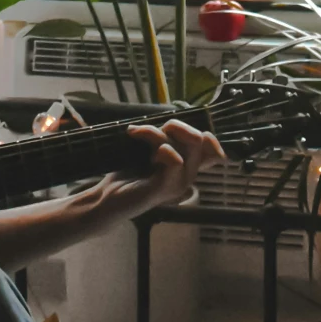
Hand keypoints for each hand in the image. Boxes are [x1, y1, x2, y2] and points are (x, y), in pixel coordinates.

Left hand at [87, 118, 225, 226]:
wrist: (107, 197)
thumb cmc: (128, 172)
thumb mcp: (151, 149)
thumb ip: (167, 139)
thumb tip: (175, 124)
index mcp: (187, 167)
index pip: (214, 150)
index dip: (206, 135)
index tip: (173, 129)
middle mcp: (187, 176)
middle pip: (200, 140)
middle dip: (176, 126)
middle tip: (149, 130)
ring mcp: (178, 184)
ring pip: (187, 147)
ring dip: (158, 134)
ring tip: (138, 136)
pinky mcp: (164, 189)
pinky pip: (174, 160)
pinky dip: (159, 147)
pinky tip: (143, 152)